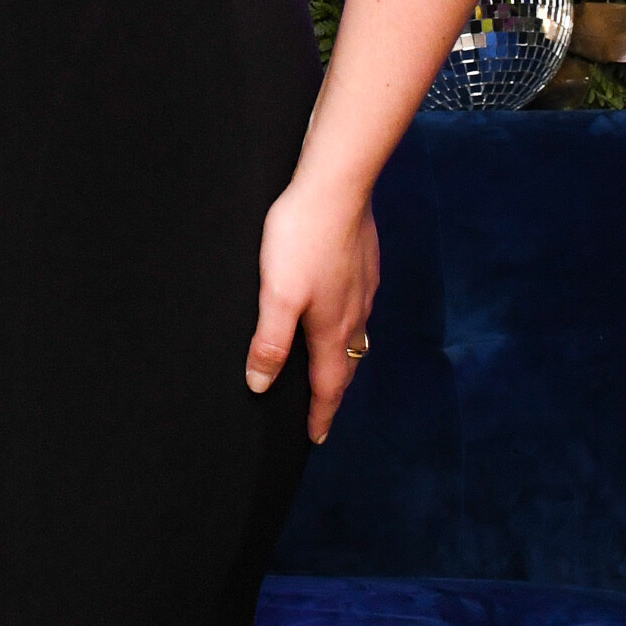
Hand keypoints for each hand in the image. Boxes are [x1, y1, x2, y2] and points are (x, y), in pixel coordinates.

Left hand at [246, 179, 380, 445]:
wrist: (337, 185)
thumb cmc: (303, 237)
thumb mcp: (277, 294)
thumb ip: (270, 341)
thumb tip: (261, 385)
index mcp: (331, 328)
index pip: (328, 386)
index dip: (320, 415)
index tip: (316, 439)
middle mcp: (354, 313)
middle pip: (345, 365)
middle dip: (334, 392)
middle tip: (324, 412)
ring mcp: (363, 287)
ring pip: (355, 335)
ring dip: (343, 359)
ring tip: (332, 369)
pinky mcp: (364, 263)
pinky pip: (358, 307)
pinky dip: (348, 325)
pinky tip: (341, 312)